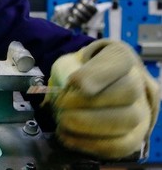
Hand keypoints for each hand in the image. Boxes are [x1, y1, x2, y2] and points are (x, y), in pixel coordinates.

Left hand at [43, 39, 159, 158]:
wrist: (85, 92)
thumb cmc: (77, 74)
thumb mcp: (66, 63)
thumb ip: (66, 71)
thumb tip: (68, 87)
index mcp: (119, 57)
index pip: (120, 59)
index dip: (98, 73)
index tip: (74, 82)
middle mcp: (139, 82)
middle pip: (128, 91)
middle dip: (88, 102)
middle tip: (61, 104)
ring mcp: (141, 111)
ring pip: (127, 120)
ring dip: (88, 124)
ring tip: (63, 120)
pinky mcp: (135, 136)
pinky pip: (121, 145)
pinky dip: (90, 143)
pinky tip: (68, 136)